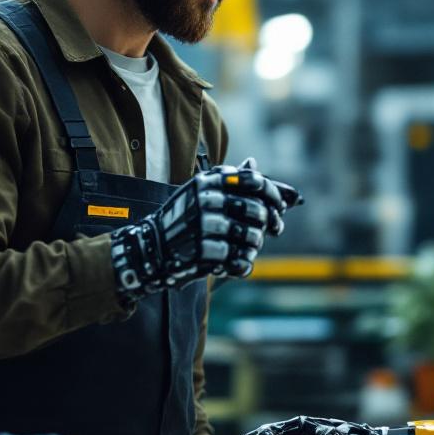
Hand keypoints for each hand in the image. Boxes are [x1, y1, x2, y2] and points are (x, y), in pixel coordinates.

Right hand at [111, 159, 300, 302]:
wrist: (153, 248)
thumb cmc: (185, 218)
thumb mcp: (204, 192)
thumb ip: (235, 183)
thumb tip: (263, 169)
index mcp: (209, 180)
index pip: (255, 182)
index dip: (274, 195)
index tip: (280, 207)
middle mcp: (207, 199)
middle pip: (257, 211)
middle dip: (267, 225)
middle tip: (265, 233)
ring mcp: (205, 225)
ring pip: (252, 237)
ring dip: (254, 246)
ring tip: (246, 248)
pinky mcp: (204, 251)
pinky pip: (240, 259)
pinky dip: (243, 265)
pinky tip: (235, 264)